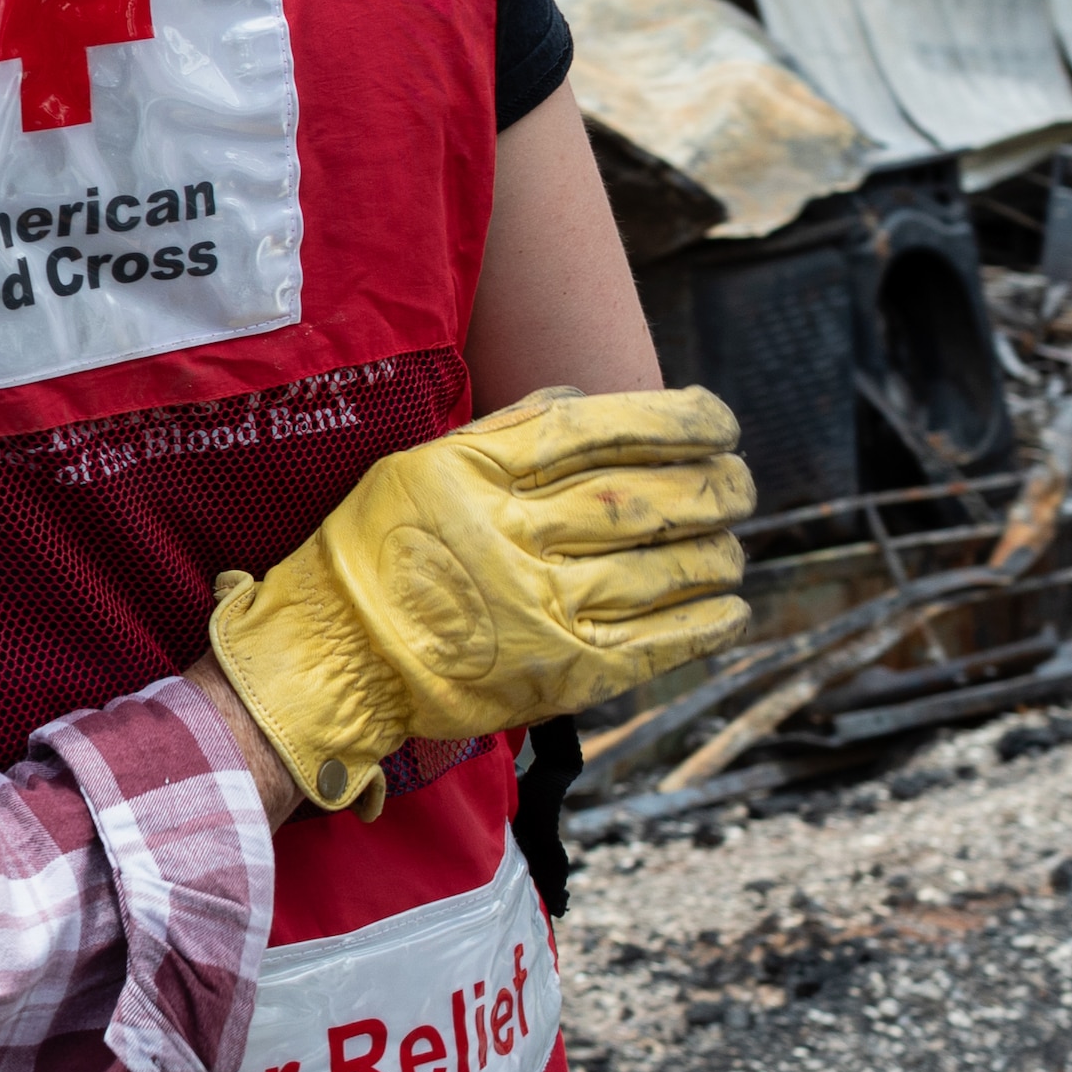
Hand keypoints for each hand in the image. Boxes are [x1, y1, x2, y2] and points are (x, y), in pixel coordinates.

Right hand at [205, 387, 755, 815]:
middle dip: (710, 488)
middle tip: (740, 484)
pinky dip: (703, 626)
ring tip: (732, 546)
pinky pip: (652, 645)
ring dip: (714, 555)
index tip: (720, 420)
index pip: (596, 430)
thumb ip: (503, 433)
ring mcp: (535, 609)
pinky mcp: (554, 674)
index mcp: (474, 474)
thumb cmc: (374, 557)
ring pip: (658, 571)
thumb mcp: (420, 468)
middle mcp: (509, 537)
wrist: (330, 662)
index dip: (672, 420)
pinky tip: (729, 610)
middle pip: (640, 499)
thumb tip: (588, 398)